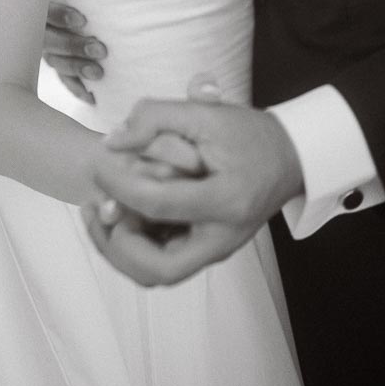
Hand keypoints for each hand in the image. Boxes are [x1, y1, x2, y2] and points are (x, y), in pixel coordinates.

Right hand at [42, 0, 106, 103]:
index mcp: (35, 0)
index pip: (43, 10)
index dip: (60, 15)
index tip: (81, 20)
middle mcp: (34, 26)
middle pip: (49, 40)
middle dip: (75, 46)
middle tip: (101, 49)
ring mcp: (41, 45)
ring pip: (55, 60)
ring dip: (77, 68)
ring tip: (99, 73)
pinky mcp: (53, 59)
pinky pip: (60, 77)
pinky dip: (74, 87)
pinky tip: (90, 97)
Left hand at [82, 98, 302, 285]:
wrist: (289, 158)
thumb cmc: (250, 135)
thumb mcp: (206, 113)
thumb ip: (156, 117)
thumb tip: (112, 140)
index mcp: (224, 201)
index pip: (156, 203)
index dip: (118, 183)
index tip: (98, 161)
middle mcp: (220, 239)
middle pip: (157, 268)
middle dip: (115, 244)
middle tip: (95, 208)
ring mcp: (214, 249)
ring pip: (157, 272)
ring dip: (119, 250)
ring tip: (97, 212)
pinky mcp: (206, 248)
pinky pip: (163, 261)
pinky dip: (134, 245)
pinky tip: (117, 211)